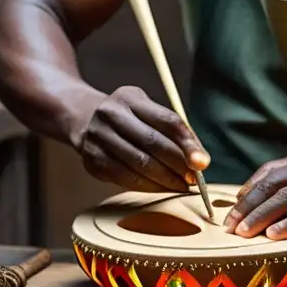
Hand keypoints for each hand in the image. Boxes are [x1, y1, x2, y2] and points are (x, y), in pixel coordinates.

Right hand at [79, 86, 209, 192]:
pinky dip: (148, 187)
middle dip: (178, 164)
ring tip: (182, 186)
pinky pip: (125, 179)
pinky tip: (162, 188)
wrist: (83, 119)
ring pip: (139, 165)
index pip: (166, 120)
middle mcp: (110, 114)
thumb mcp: (147, 110)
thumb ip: (173, 130)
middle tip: (195, 179)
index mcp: (129, 98)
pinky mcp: (92, 160)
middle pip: (152, 143)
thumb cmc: (127, 117)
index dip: (187, 143)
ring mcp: (98, 138)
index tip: (202, 162)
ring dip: (165, 180)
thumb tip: (199, 160)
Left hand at [223, 153, 286, 251]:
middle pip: (274, 185)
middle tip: (232, 226)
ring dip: (264, 216)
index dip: (245, 195)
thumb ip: (276, 198)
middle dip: (249, 207)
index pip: (267, 175)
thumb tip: (238, 214)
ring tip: (247, 232)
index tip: (229, 217)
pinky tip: (273, 235)